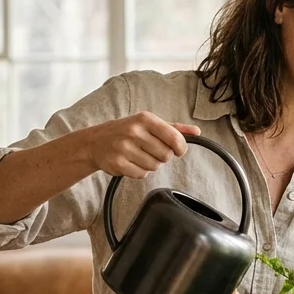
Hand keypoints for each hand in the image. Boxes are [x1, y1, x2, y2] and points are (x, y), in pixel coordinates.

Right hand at [77, 111, 200, 178]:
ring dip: (150, 164)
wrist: (96, 141)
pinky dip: (139, 171)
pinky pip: (141, 174)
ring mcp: (124, 147)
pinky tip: (131, 162)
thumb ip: (174, 128)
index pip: (173, 137)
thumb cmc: (127, 131)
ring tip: (139, 155)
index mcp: (145, 119)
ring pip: (154, 166)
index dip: (181, 148)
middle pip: (166, 155)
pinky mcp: (118, 163)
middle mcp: (134, 131)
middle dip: (162, 156)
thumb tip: (197, 132)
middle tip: (151, 151)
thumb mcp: (150, 124)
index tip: (179, 151)